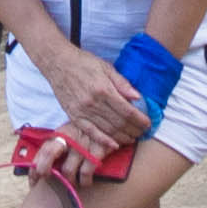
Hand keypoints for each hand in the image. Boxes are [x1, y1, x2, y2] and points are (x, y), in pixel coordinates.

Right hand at [43, 43, 152, 162]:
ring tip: (132, 138)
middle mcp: (93, 103)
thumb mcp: (106, 67)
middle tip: (143, 133)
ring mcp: (82, 111)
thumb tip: (138, 97)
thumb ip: (122, 83)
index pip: (127, 110)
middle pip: (119, 123)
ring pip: (107, 130)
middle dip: (134, 130)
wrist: (58, 63)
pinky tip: (113, 145)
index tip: (148, 123)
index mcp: (103, 89)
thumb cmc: (83, 62)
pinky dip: (103, 141)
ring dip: (122, 137)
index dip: (140, 120)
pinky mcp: (73, 116)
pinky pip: (90, 132)